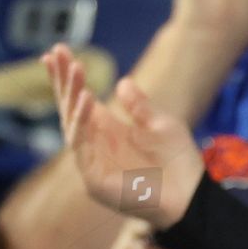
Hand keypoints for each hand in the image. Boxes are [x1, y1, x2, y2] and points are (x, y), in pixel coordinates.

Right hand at [44, 43, 203, 229]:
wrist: (191, 197)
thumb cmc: (179, 164)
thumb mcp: (162, 125)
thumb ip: (140, 106)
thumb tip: (122, 82)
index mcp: (109, 131)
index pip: (81, 101)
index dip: (69, 79)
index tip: (59, 50)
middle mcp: (96, 145)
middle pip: (70, 110)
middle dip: (62, 82)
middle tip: (56, 53)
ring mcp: (93, 163)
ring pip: (72, 125)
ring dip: (72, 96)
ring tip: (75, 69)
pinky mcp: (94, 180)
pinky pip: (81, 147)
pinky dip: (81, 122)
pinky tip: (86, 98)